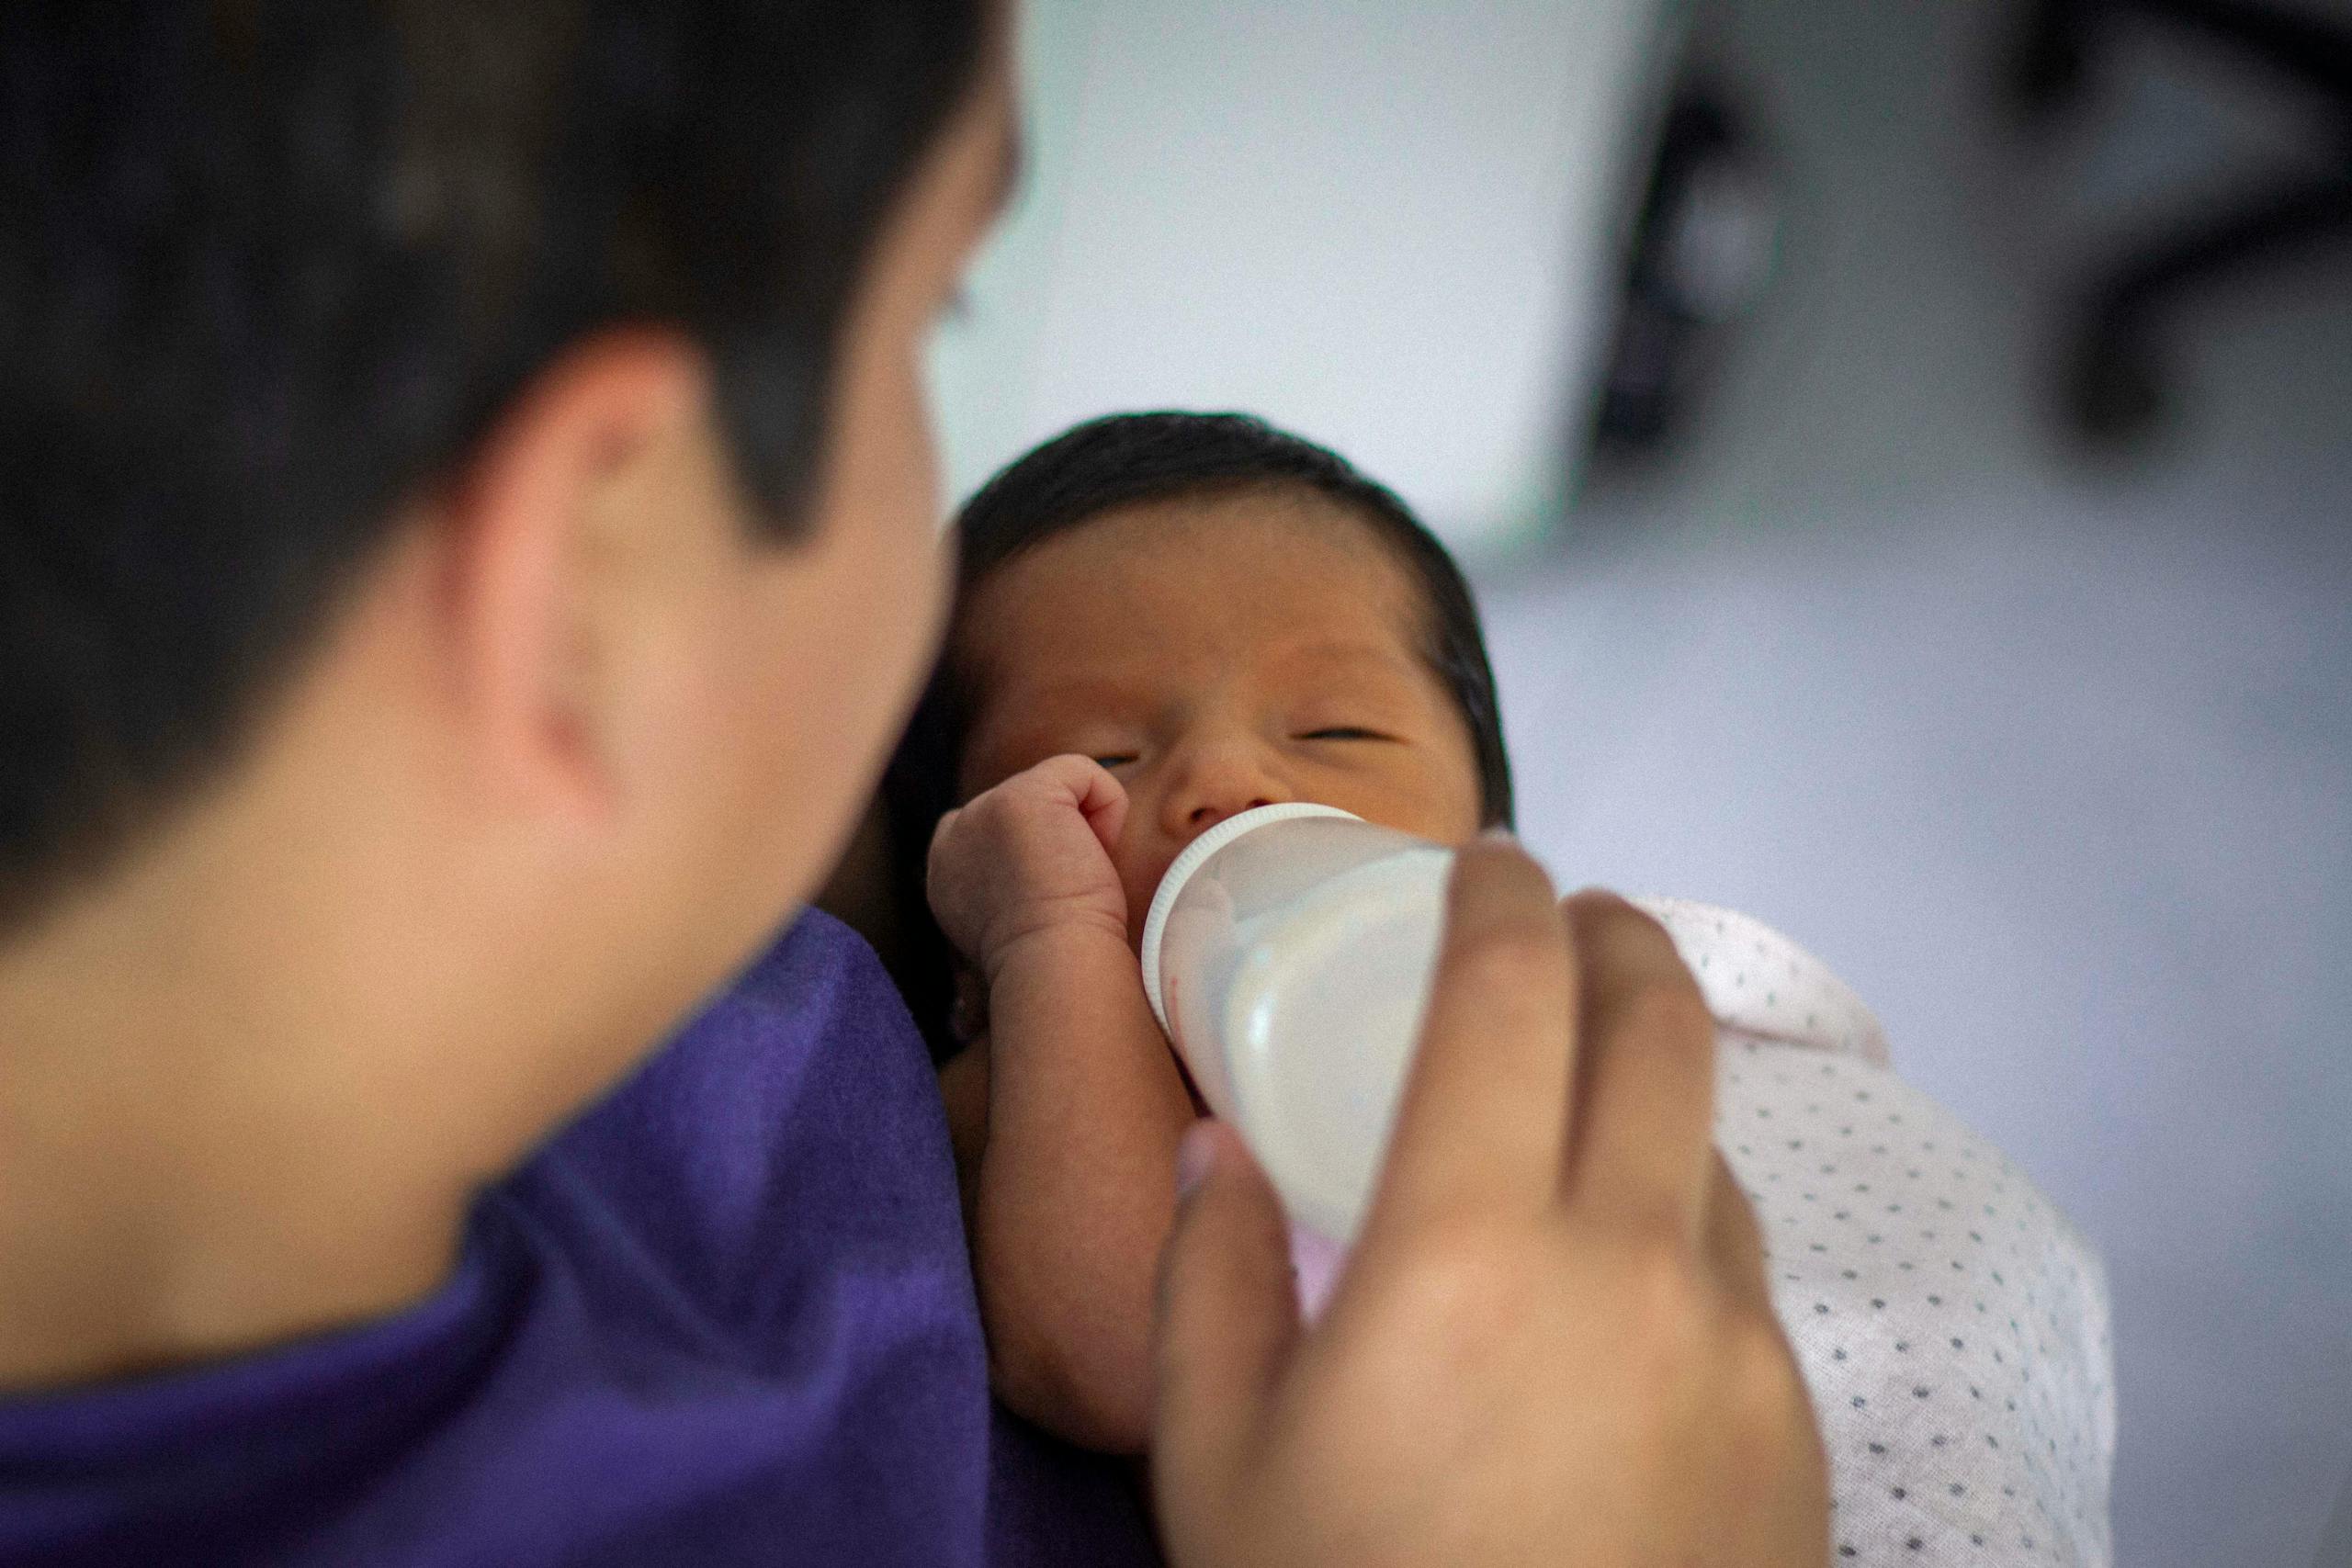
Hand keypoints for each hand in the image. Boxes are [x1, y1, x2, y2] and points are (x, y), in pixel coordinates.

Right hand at [926, 754, 1130, 980]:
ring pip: (1060, 788)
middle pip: (1033, 805)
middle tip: (1064, 893)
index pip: (994, 825)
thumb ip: (1009, 877)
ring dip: (1085, 829)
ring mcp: (983, 809)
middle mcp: (954, 835)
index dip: (1037, 850)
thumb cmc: (1054, 961)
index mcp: (946, 870)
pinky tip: (1094, 853)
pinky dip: (1108, 807)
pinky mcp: (1020, 795)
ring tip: (1077, 877)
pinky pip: (1083, 771)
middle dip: (1060, 839)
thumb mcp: (1013, 917)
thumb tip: (1046, 857)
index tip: (1049, 897)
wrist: (1055, 969)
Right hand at [1150, 845, 1829, 1566]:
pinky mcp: (1794, 1430)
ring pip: (1710, 1146)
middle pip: (1656, 1027)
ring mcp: (1731, 1348)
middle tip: (1571, 911)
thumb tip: (1224, 1154)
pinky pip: (1741, 1270)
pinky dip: (1686, 1213)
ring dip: (1653, 1080)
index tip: (1486, 856)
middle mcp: (1625, 1265)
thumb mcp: (1214, 1462)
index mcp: (1464, 1254)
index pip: (1505, 997)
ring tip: (1591, 1087)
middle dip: (1614, 936)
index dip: (1499, 896)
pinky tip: (1630, 1262)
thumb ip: (1210, 1279)